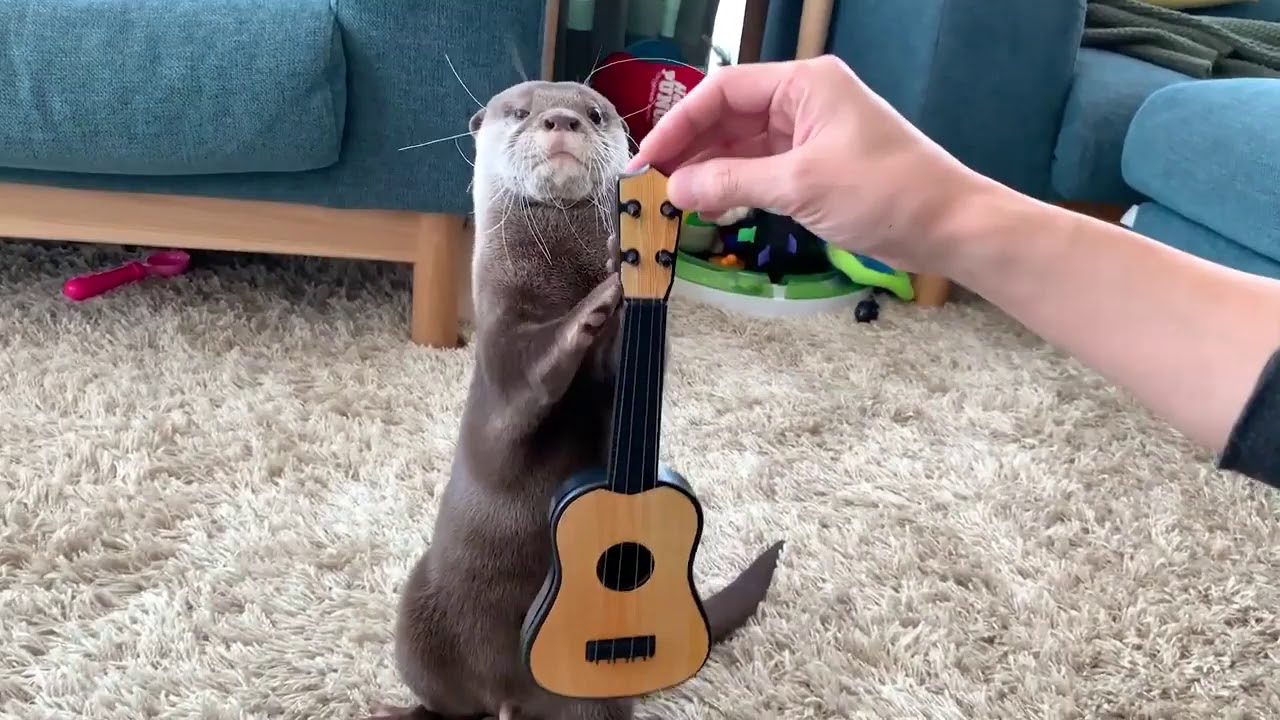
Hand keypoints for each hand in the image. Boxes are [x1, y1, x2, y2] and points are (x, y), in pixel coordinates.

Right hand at [628, 55, 986, 273]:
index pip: (724, 90)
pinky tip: (711, 204)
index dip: (681, 123)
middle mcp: (805, 101)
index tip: (651, 158)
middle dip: (691, 148)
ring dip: (710, 170)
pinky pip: (763, 169)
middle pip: (730, 116)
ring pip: (744, 145)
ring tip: (675, 200)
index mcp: (805, 84)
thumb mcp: (800, 186)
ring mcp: (811, 134)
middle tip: (654, 184)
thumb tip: (675, 189)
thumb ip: (732, 182)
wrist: (949, 226)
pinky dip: (736, 185)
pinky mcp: (818, 167)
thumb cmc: (885, 193)